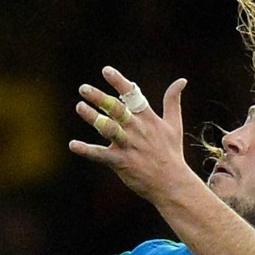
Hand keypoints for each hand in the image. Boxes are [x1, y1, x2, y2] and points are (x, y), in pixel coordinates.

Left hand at [69, 66, 190, 203]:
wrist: (172, 183)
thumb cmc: (171, 153)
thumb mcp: (174, 124)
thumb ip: (173, 101)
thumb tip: (182, 80)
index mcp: (148, 119)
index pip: (133, 96)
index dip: (119, 82)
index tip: (106, 70)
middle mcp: (137, 129)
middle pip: (117, 110)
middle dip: (100, 98)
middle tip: (83, 88)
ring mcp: (128, 145)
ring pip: (108, 128)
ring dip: (93, 117)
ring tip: (79, 106)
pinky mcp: (120, 162)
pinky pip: (100, 155)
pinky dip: (86, 150)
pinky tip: (73, 145)